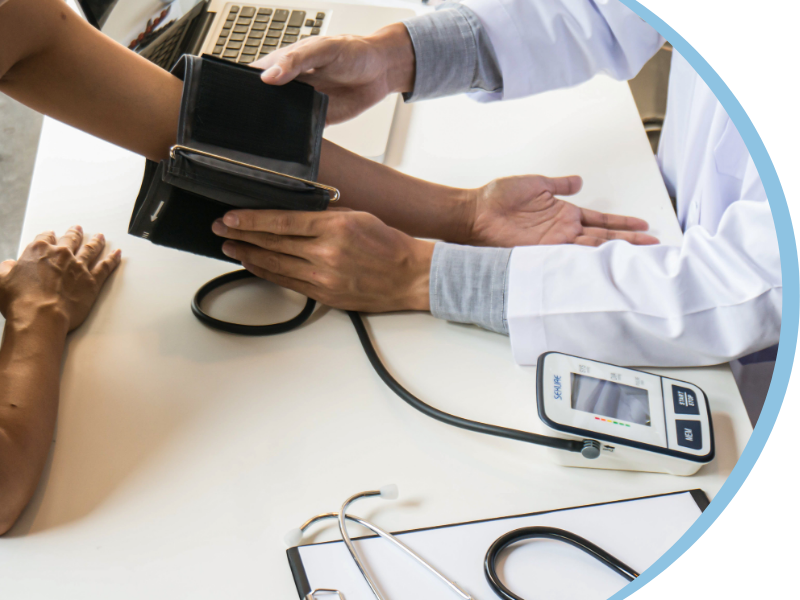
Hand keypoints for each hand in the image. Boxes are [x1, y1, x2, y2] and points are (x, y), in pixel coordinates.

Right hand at [0, 227, 121, 332]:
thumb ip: (5, 270)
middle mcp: (62, 254)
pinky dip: (113, 259)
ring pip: (91, 249)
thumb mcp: (1, 281)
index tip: (51, 235)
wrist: (41, 316)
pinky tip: (117, 254)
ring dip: (96, 242)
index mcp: (39, 250)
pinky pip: (106, 267)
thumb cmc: (20, 301)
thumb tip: (8, 265)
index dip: (48, 236)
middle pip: (71, 239)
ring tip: (100, 237)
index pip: (45, 237)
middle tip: (78, 229)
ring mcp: (79, 267)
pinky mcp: (92, 281)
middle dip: (74, 233)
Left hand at [211, 209, 431, 312]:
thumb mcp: (358, 217)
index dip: (252, 220)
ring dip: (249, 255)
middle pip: (273, 243)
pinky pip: (288, 283)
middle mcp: (326, 254)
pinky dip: (267, 273)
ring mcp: (324, 277)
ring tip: (231, 247)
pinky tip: (254, 265)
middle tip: (221, 229)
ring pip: (276, 265)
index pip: (282, 222)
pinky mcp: (325, 295)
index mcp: (335, 228)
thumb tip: (293, 213)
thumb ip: (324, 215)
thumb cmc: (389, 245)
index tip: (231, 217)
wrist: (410, 277)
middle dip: (242, 235)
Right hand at [253, 23, 414, 124]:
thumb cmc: (353, 52)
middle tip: (248, 118)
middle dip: (255, 109)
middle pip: (264, 99)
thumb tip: (268, 76)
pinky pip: (302, 130)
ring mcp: (303, 102)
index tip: (235, 95)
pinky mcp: (317, 119)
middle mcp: (291, 84)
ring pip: (280, 117)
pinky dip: (295, 136)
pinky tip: (290, 140)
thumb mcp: (324, 49)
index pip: (256, 74)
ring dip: (274, 125)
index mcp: (285, 63)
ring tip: (265, 131)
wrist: (381, 71)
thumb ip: (296, 61)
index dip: (243, 83)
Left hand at [466, 175, 658, 246]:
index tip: (644, 225)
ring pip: (593, 248)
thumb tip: (578, 181)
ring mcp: (554, 243)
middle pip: (604, 236)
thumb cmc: (499, 197)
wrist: (476, 212)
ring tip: (640, 256)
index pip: (601, 219)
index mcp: (565, 213)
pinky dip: (588, 261)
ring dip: (616, 251)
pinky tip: (607, 265)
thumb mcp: (535, 184)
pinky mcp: (542, 252)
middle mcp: (563, 230)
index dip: (622, 222)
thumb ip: (559, 184)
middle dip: (629, 241)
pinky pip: (569, 257)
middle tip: (654, 246)